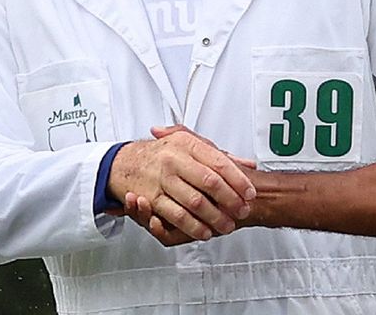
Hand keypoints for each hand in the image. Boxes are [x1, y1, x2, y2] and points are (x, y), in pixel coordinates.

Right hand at [107, 128, 255, 241]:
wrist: (125, 163)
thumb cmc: (163, 154)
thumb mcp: (190, 146)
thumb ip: (219, 155)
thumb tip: (247, 164)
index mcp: (187, 144)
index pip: (219, 163)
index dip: (238, 180)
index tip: (250, 193)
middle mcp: (174, 159)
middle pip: (210, 183)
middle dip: (230, 200)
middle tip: (242, 211)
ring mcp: (162, 179)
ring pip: (195, 202)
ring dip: (215, 217)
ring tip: (227, 225)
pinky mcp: (152, 199)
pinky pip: (177, 216)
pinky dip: (194, 227)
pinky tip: (205, 232)